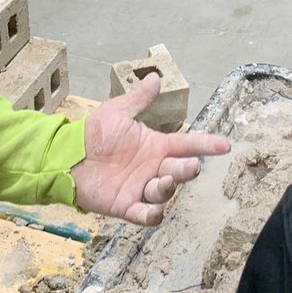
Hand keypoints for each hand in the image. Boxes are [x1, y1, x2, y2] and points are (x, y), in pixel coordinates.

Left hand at [72, 74, 229, 224]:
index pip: (186, 145)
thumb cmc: (93, 133)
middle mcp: (152, 167)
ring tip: (165, 181)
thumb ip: (139, 99)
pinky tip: (153, 211)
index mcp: (155, 145)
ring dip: (168, 188)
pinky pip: (143, 214)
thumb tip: (155, 77)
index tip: (224, 145)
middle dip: (188, 170)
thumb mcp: (118, 111)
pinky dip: (150, 215)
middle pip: (179, 171)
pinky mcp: (125, 205)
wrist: (68, 154)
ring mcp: (140, 187)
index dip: (205, 145)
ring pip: (164, 192)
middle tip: (192, 166)